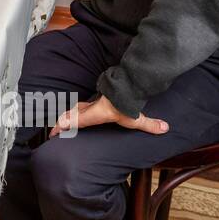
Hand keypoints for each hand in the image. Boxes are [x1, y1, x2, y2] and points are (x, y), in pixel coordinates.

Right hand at [47, 95, 168, 137]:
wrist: (123, 85)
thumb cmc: (125, 104)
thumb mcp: (136, 118)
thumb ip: (150, 124)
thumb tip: (165, 129)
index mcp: (91, 116)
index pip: (73, 122)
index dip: (62, 127)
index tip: (53, 133)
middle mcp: (88, 109)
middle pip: (69, 116)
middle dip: (60, 124)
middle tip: (53, 132)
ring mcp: (90, 104)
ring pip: (73, 110)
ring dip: (66, 118)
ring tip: (61, 125)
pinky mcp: (94, 101)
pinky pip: (79, 107)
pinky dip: (74, 112)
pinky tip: (75, 113)